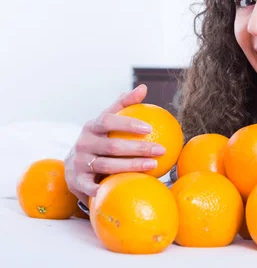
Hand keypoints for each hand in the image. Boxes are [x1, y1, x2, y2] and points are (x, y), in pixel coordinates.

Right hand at [64, 85, 165, 203]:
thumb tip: (143, 87)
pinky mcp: (77, 181)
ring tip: (154, 166)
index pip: (108, 121)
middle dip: (138, 148)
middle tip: (161, 150)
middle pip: (112, 146)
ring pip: (107, 165)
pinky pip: (91, 186)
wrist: (74, 167)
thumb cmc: (99, 139)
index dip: (128, 124)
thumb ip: (124, 105)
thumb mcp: (107, 122)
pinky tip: (121, 189)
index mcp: (91, 127)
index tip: (149, 128)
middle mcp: (83, 143)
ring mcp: (78, 162)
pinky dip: (102, 189)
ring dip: (132, 166)